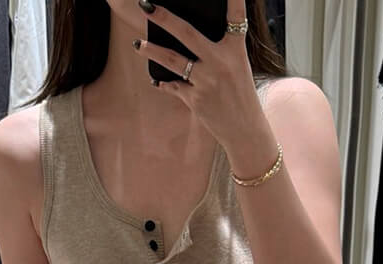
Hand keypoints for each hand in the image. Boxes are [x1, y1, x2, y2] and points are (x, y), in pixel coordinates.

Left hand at [134, 1, 259, 149]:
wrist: (244, 132)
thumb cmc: (240, 96)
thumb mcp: (237, 68)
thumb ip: (217, 51)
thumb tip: (184, 37)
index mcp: (236, 50)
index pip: (235, 17)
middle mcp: (221, 62)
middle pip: (187, 33)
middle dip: (164, 18)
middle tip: (146, 5)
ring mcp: (207, 81)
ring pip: (172, 60)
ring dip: (152, 51)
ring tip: (138, 44)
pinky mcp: (196, 100)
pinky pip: (174, 86)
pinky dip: (165, 83)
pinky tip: (157, 80)